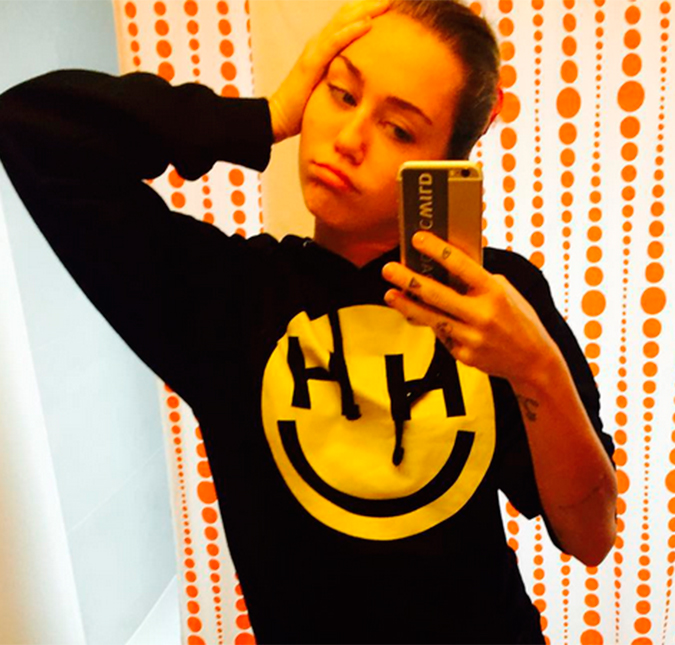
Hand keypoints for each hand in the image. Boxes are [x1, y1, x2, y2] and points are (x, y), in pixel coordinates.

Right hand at [268, 0, 389, 142]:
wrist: (279, 117)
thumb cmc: (303, 106)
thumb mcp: (327, 85)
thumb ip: (340, 76)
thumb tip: (362, 80)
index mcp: (323, 47)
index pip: (345, 21)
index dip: (365, 10)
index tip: (387, 5)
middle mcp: (318, 43)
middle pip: (346, 15)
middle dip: (369, 4)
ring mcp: (313, 51)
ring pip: (341, 23)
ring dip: (364, 10)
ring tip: (385, 2)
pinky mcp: (311, 63)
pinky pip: (333, 43)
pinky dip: (350, 31)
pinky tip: (367, 23)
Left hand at [381, 232, 562, 385]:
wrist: (533, 362)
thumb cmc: (518, 319)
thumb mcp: (506, 292)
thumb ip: (478, 281)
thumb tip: (445, 269)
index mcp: (495, 292)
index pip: (461, 266)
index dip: (437, 251)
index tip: (417, 239)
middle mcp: (482, 314)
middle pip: (437, 294)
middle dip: (409, 280)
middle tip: (389, 269)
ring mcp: (472, 337)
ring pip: (431, 318)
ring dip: (407, 305)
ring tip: (390, 294)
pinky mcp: (464, 354)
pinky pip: (441, 335)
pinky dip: (430, 323)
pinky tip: (416, 314)